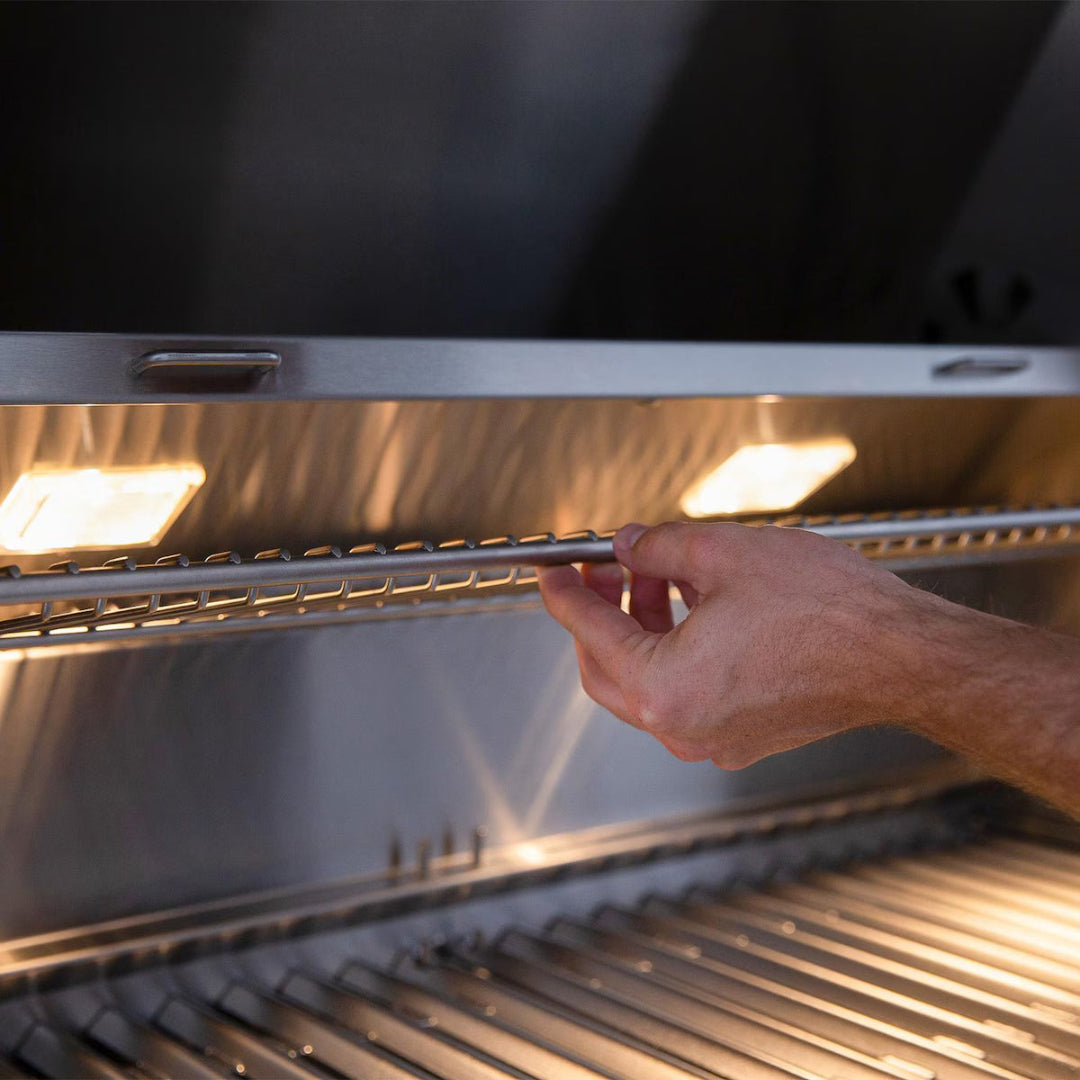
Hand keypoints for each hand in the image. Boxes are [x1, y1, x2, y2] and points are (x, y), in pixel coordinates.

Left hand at [537, 521, 939, 768]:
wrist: (902, 657)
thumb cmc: (831, 617)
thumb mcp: (724, 553)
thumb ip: (659, 547)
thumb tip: (632, 546)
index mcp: (664, 688)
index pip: (587, 633)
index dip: (564, 594)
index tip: (552, 574)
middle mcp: (682, 725)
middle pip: (608, 666)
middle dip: (600, 611)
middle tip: (604, 570)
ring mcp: (713, 737)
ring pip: (647, 680)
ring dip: (641, 626)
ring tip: (656, 575)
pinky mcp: (744, 735)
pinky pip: (686, 691)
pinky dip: (676, 650)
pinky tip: (694, 605)